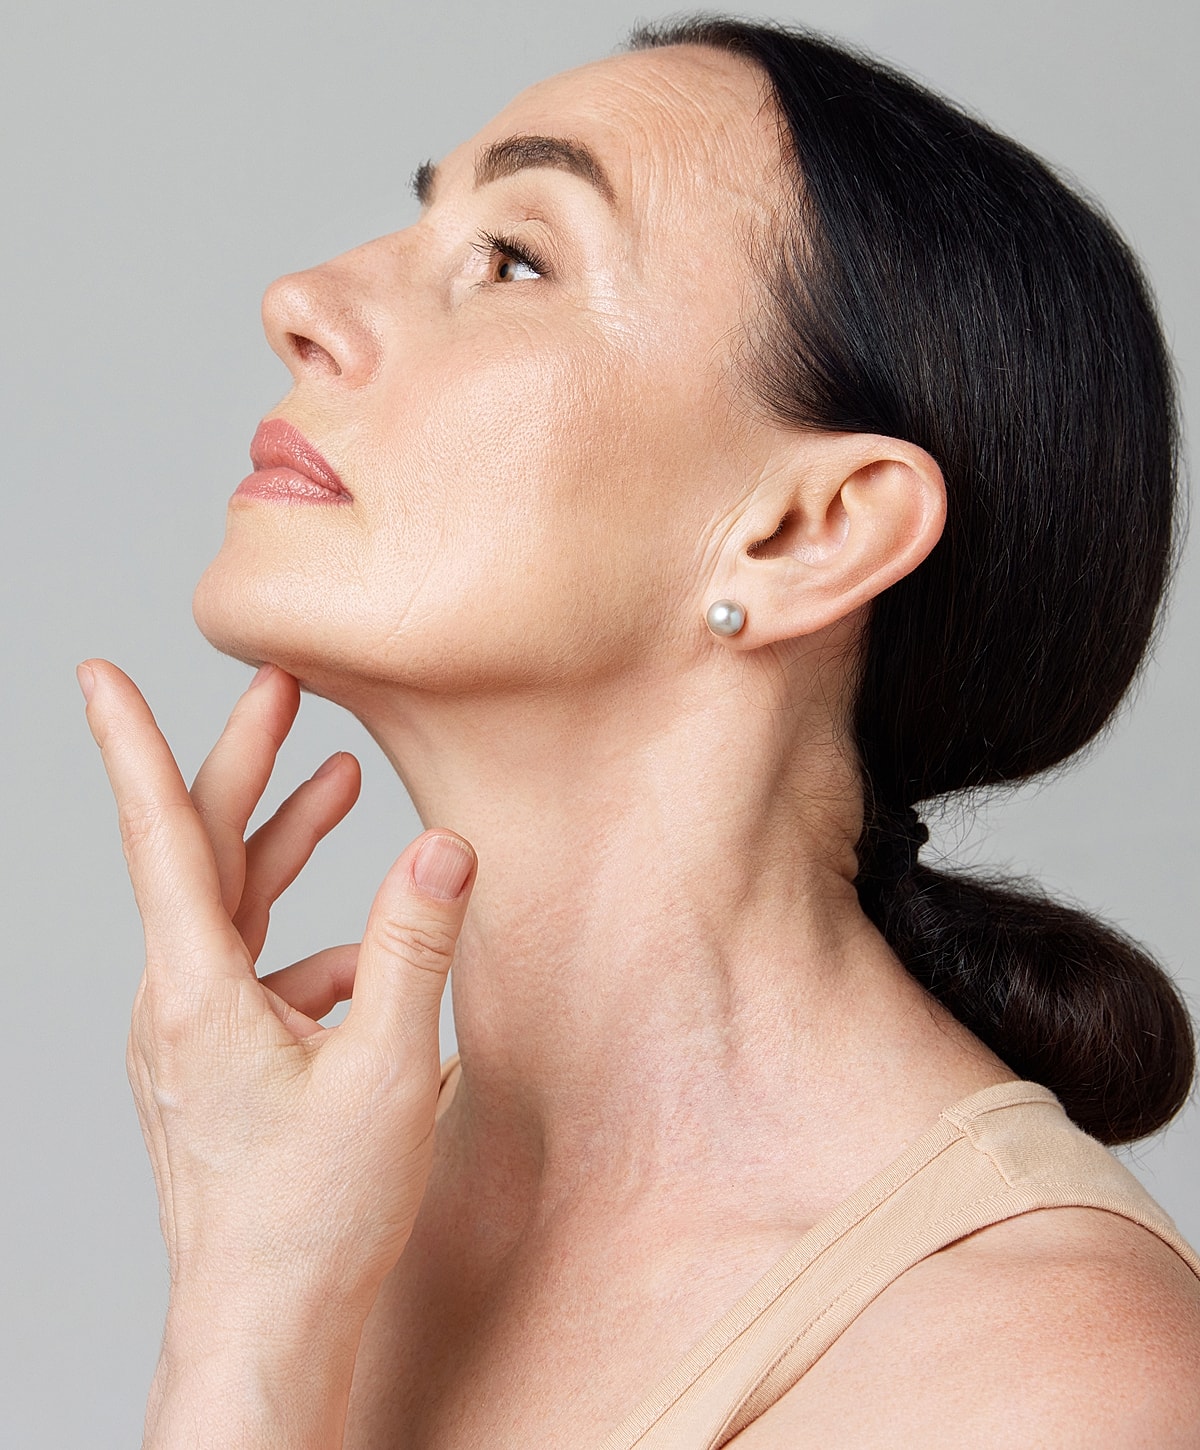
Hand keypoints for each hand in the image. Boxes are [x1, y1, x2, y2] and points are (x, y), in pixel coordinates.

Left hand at [78, 659, 475, 1318]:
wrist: (266, 1325)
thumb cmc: (316, 1215)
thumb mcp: (388, 1071)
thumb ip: (415, 949)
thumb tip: (442, 848)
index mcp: (197, 992)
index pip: (161, 837)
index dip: (130, 745)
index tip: (97, 676)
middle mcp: (175, 1002)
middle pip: (204, 853)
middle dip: (247, 763)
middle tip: (283, 688)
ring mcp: (188, 1035)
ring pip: (231, 907)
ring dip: (284, 843)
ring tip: (340, 782)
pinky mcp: (211, 1062)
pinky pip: (256, 971)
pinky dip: (311, 943)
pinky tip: (373, 962)